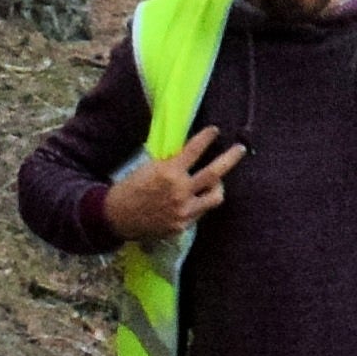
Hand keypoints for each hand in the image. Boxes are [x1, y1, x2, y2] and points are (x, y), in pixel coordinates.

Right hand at [101, 129, 241, 240]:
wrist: (116, 217)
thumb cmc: (131, 188)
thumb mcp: (149, 168)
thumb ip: (171, 163)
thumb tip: (190, 153)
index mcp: (169, 172)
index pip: (194, 150)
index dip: (206, 138)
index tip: (215, 130)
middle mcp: (180, 191)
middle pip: (214, 173)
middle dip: (230, 159)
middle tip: (240, 149)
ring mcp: (183, 210)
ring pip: (215, 197)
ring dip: (219, 187)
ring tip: (216, 182)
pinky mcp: (182, 225)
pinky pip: (200, 212)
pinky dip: (199, 203)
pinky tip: (194, 200)